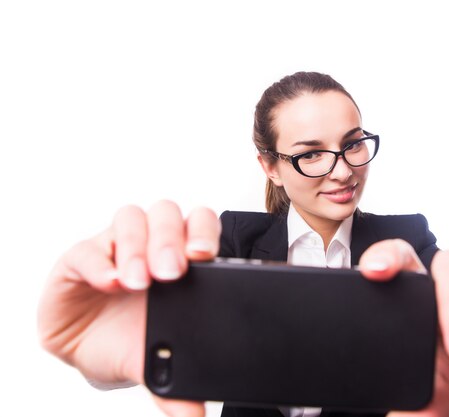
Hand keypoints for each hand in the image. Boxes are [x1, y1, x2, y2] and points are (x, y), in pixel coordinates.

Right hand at [37, 200, 220, 416]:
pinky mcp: (79, 259)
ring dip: (138, 247)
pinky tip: (110, 282)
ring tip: (138, 281)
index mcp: (181, 257)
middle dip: (171, 240)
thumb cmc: (133, 340)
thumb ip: (176, 388)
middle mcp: (151, 244)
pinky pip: (88, 248)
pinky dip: (100, 262)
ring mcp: (115, 246)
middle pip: (167, 215)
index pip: (200, 225)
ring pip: (132, 219)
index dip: (204, 232)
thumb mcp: (157, 362)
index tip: (205, 256)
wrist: (91, 352)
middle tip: (172, 273)